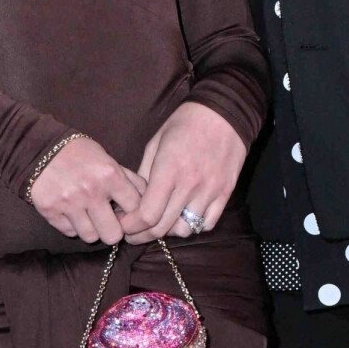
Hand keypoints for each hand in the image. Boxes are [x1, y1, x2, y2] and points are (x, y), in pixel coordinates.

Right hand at [29, 137, 146, 244]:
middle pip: (113, 235)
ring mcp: (69, 204)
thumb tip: (146, 199)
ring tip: (89, 214)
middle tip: (108, 220)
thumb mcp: (108, 159)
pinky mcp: (51, 212)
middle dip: (113, 229)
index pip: (135, 209)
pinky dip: (73, 226)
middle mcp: (91, 192)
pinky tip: (72, 211)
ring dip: (92, 228)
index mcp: (110, 175)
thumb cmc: (80, 153)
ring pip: (91, 237)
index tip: (127, 211)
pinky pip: (70, 232)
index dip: (133, 212)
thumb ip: (127, 179)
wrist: (42, 149)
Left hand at [119, 102, 246, 244]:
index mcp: (169, 169)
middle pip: (162, 228)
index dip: (131, 226)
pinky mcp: (225, 193)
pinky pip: (207, 224)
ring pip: (185, 230)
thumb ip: (144, 173)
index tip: (123, 225)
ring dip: (169, 230)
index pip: (147, 214)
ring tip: (161, 222)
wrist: (224, 112)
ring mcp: (210, 191)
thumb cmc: (185, 123)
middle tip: (134, 232)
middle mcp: (190, 184)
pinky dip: (193, 225)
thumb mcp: (156, 142)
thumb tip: (132, 200)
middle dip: (142, 235)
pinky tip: (184, 215)